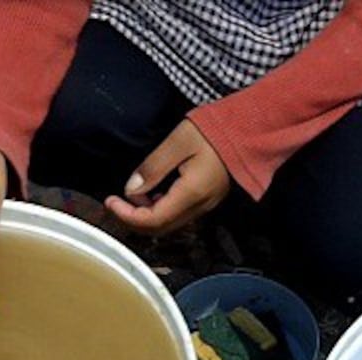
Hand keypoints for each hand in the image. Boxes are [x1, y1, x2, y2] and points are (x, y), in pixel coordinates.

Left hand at [105, 119, 229, 233]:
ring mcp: (206, 205)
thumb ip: (153, 167)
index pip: (152, 220)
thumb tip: (130, 190)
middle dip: (133, 219)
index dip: (127, 215)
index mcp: (191, 194)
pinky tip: (152, 192)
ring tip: (132, 195)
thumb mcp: (178, 142)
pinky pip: (178, 215)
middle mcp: (199, 206)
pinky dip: (159, 210)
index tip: (110, 201)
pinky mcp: (207, 200)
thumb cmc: (216, 131)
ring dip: (145, 215)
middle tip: (115, 202)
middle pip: (159, 228)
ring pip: (168, 224)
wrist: (251, 130)